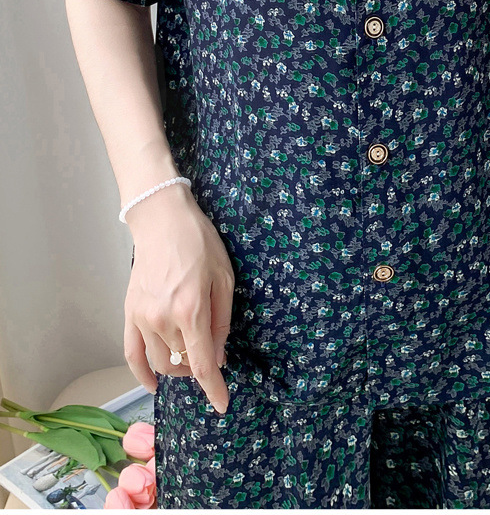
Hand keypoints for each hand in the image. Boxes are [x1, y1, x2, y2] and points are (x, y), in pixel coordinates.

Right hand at [123, 185, 234, 413]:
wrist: (162, 219)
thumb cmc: (199, 242)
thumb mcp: (224, 277)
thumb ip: (222, 321)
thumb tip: (220, 356)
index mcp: (191, 310)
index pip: (203, 364)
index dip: (215, 389)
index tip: (222, 404)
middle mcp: (163, 319)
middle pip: (182, 365)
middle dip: (200, 369)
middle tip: (211, 356)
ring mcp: (142, 318)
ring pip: (160, 362)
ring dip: (177, 368)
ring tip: (191, 356)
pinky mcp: (129, 313)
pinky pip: (132, 354)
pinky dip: (142, 373)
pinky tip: (153, 382)